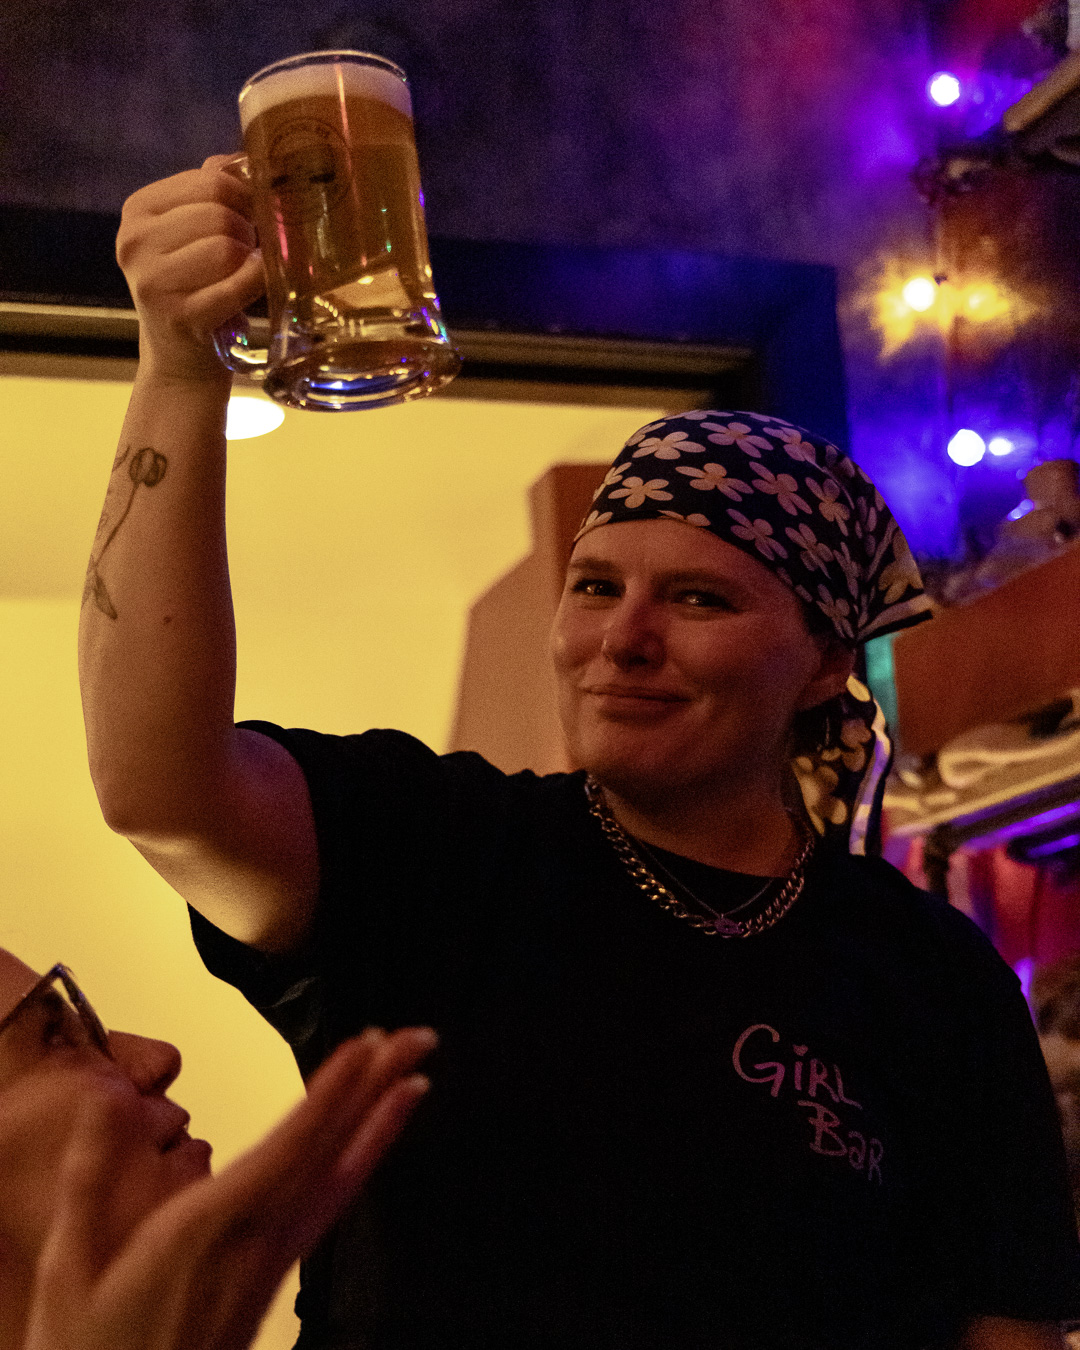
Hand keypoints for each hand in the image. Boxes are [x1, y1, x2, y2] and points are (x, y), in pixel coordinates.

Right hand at [24, 1027, 435, 1349]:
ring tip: (413, 1075)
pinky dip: (359, 1164)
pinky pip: (330, 1206)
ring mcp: (275, 1260)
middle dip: (375, 1089)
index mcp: (207, 1231)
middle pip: (329, 1152)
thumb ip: (90, 1175)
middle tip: (417, 1038)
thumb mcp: (68, 1267)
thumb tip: (108, 1096)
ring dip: (378, 1121)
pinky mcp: (277, 1273)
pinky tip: (374, 1141)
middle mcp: (256, 1242)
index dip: (330, 1095)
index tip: (365, 1047)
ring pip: (339, 1179)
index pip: (285, 1148)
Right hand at [116, 156, 266, 383]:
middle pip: (221, 213)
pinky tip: (256, 283)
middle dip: (249, 231)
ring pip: (229, 247)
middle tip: (251, 250)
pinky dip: (256, 282)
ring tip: (244, 272)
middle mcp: (135, 242)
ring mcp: (152, 282)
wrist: (182, 358)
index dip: (246, 196)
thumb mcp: (192, 231)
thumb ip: (214, 188)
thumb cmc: (197, 286)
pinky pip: (237, 284)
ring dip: (251, 259)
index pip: (210, 181)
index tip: (253, 216)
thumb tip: (250, 156)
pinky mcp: (179, 317)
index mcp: (138, 210)